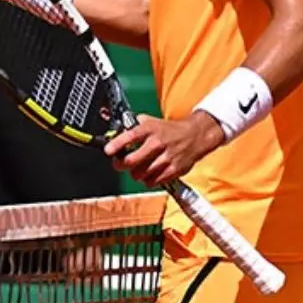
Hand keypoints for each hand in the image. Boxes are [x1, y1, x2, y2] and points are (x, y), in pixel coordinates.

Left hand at [104, 113, 224, 187]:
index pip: (130, 136)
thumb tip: (117, 131)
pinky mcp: (174, 169)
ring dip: (136, 174)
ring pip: (141, 173)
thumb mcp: (151, 121)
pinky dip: (148, 180)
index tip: (108, 150)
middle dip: (122, 164)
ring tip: (138, 168)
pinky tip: (149, 173)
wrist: (195, 136)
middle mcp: (157, 143)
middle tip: (120, 164)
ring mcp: (166, 157)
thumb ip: (134, 125)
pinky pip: (153, 181)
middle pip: (132, 160)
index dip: (116, 144)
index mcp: (150, 129)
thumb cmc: (169, 130)